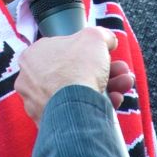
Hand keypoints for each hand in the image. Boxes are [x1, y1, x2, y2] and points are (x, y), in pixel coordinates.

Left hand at [15, 27, 131, 122]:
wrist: (75, 108)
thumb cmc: (77, 68)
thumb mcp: (94, 38)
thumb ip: (101, 35)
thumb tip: (107, 39)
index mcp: (33, 55)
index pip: (63, 49)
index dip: (88, 51)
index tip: (105, 54)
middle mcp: (31, 79)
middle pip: (74, 71)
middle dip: (104, 70)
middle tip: (121, 71)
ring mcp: (40, 103)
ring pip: (78, 91)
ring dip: (106, 86)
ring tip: (125, 84)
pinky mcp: (52, 122)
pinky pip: (77, 110)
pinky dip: (96, 105)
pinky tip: (114, 101)